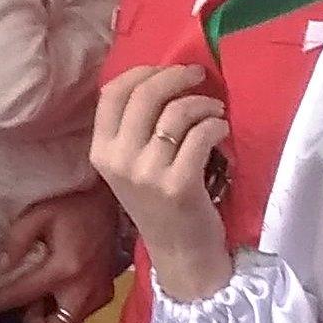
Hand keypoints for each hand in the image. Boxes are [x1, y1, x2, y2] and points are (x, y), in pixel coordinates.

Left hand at [0, 180, 121, 322]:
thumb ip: (16, 241)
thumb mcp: (38, 213)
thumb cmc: (71, 204)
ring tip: (42, 291)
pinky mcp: (106, 293)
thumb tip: (0, 269)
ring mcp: (99, 294)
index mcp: (64, 269)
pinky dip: (64, 308)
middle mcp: (84, 289)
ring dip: (50, 316)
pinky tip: (59, 287)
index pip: (21, 296)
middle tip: (28, 302)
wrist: (109, 201)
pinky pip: (80, 315)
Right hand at [90, 64, 232, 302]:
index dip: (142, 72)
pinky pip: (200, 135)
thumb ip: (134, 128)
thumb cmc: (159, 204)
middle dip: (176, 77)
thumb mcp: (131, 167)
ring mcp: (147, 174)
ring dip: (203, 104)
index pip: (112, 93)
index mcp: (101, 152)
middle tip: (198, 76)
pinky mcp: (179, 184)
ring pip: (176, 112)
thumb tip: (161, 78)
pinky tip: (221, 131)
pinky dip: (216, 126)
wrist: (180, 253)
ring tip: (215, 112)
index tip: (167, 69)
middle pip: (144, 95)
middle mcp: (118, 161)